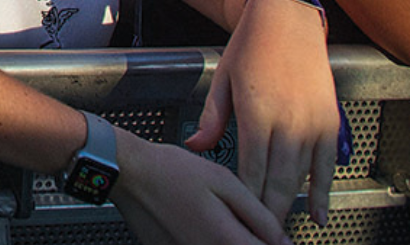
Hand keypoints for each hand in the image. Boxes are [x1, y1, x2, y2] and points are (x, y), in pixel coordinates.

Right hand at [112, 131, 288, 244]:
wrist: (127, 173)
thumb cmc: (171, 172)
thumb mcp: (225, 182)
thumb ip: (259, 215)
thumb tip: (283, 240)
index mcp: (226, 240)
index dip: (276, 243)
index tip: (275, 236)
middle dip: (249, 240)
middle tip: (240, 222)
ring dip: (227, 240)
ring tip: (214, 217)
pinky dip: (204, 240)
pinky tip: (196, 223)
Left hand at [187, 0, 339, 225]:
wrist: (288, 20)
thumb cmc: (250, 47)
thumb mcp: (222, 79)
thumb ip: (212, 119)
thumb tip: (195, 146)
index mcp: (255, 112)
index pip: (249, 169)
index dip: (245, 200)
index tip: (239, 221)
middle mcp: (287, 121)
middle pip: (277, 181)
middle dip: (268, 214)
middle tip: (260, 238)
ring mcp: (312, 123)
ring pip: (302, 178)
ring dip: (291, 207)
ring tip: (280, 232)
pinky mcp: (329, 122)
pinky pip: (327, 166)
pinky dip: (323, 193)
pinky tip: (318, 215)